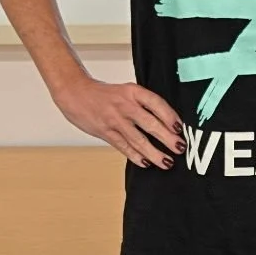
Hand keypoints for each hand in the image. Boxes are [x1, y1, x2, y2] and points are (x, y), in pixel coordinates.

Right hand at [56, 73, 183, 168]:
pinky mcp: (105, 132)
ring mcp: (114, 120)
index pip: (156, 103)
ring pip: (137, 139)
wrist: (75, 93)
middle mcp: (124, 105)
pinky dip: (135, 156)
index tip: (180, 128)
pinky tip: (146, 163)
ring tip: (167, 162)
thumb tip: (168, 123)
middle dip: (167, 138)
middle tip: (180, 148)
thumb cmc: (105, 94)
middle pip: (149, 124)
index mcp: (132, 91)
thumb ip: (143, 104)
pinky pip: (123, 146)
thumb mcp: (126, 92)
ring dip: (154, 153)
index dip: (170, 116)